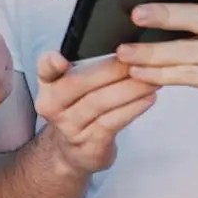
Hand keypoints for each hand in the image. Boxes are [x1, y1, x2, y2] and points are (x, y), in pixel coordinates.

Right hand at [33, 52, 156, 175]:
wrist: (72, 152)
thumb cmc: (79, 108)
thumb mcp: (72, 85)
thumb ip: (85, 64)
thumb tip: (124, 46)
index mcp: (48, 85)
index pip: (45, 69)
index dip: (50, 63)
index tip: (60, 59)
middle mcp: (53, 105)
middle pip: (79, 83)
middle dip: (111, 69)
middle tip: (139, 58)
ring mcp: (70, 127)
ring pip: (99, 102)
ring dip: (129, 88)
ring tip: (152, 78)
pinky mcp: (89, 144)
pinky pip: (112, 121)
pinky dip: (133, 108)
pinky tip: (149, 97)